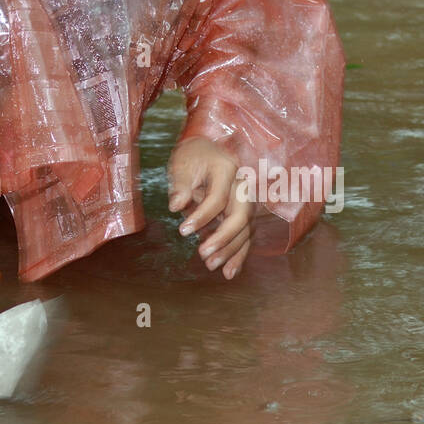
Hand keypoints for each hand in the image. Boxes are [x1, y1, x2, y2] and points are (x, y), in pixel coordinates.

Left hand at [167, 137, 252, 279]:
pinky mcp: (245, 213)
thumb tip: (175, 206)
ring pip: (246, 230)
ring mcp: (247, 200)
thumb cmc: (192, 157)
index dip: (201, 217)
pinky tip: (229, 272)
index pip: (218, 198)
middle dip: (223, 238)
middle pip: (240, 216)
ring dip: (231, 251)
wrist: (206, 150)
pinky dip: (239, 254)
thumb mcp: (181, 164)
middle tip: (202, 254)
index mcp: (226, 169)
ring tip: (211, 266)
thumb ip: (179, 185)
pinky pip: (247, 235)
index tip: (182, 231)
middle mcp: (243, 186)